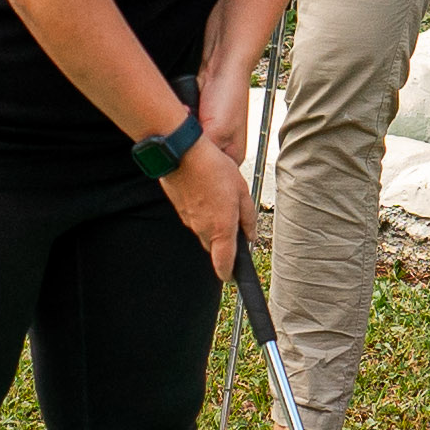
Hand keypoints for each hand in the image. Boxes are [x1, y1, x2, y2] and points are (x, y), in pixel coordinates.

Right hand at [162, 131, 249, 277]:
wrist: (181, 153)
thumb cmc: (213, 168)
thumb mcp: (242, 191)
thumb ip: (248, 218)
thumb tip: (250, 235)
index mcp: (221, 229)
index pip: (223, 264)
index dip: (229, 273)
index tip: (233, 276)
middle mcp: (202, 229)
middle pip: (213, 247)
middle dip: (223, 240)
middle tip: (233, 220)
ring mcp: (188, 220)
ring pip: (203, 231)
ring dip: (212, 222)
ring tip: (220, 197)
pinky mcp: (180, 209)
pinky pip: (194, 218)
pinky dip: (201, 210)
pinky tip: (206, 191)